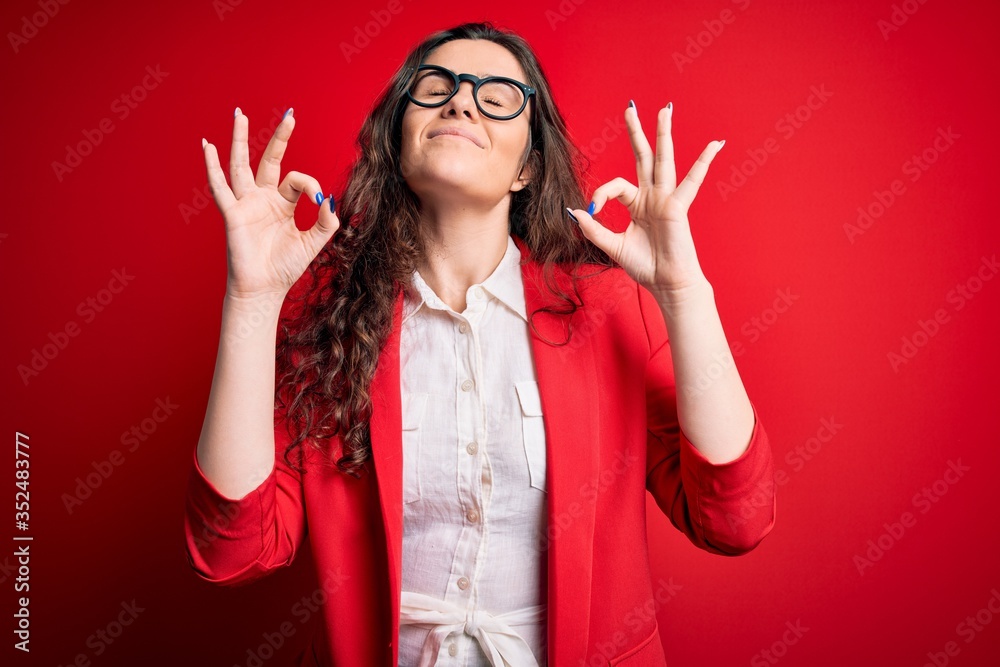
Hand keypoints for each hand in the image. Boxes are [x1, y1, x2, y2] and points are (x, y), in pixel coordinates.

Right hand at [201, 108, 338, 299]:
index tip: (319, 200)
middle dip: (280, 138)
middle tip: (290, 114)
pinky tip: (207, 146)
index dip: (311, 184)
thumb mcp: (314, 242)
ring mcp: (246, 203)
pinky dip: (213, 167)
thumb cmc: (285, 267)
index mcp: (283, 203)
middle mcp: (264, 198)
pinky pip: (220, 187)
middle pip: (270, 160)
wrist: (264, 289)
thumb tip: (329, 198)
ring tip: (239, 114)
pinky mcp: (233, 214)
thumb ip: (326, 221)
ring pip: (241, 165)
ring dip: (241, 140)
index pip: (298, 180)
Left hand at [568, 102, 722, 296]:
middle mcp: (653, 196)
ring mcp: (666, 198)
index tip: (591, 211)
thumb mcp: (611, 245)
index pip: (615, 186)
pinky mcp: (678, 206)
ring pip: (664, 159)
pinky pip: (692, 181)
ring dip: (663, 134)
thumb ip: (593, 228)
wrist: (665, 282)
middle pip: (643, 157)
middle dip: (636, 132)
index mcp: (637, 203)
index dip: (600, 195)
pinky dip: (704, 163)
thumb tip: (573, 211)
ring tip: (665, 110)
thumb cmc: (644, 265)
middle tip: (630, 107)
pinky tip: (716, 144)